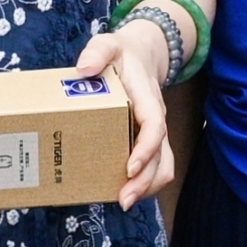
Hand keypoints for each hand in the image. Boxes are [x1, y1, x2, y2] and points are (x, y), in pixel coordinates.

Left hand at [73, 17, 179, 205]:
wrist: (142, 54)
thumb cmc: (121, 53)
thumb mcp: (107, 44)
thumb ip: (97, 52)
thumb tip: (83, 69)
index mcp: (146, 97)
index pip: (154, 124)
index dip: (146, 148)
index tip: (129, 167)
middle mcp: (156, 118)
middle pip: (162, 155)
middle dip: (145, 181)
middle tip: (123, 199)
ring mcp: (155, 132)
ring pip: (163, 165)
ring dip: (147, 187)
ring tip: (123, 201)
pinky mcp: (148, 140)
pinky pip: (154, 166)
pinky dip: (143, 182)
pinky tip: (122, 191)